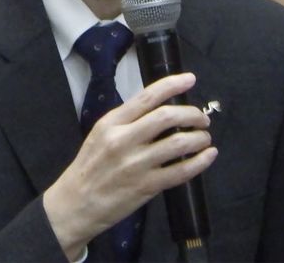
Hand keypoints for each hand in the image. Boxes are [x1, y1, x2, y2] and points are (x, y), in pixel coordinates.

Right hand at [43, 73, 215, 260]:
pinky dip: (200, 162)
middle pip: (166, 117)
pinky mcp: (146, 186)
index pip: (147, 97)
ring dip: (198, 138)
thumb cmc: (90, 166)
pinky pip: (181, 171)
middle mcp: (124, 140)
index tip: (190, 79)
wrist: (76, 204)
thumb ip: (127, 120)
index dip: (172, 85)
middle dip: (191, 114)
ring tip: (204, 137)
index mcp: (112, 123)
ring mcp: (136, 164)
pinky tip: (208, 155)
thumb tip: (160, 108)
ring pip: (177, 144)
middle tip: (201, 118)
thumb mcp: (101, 133)